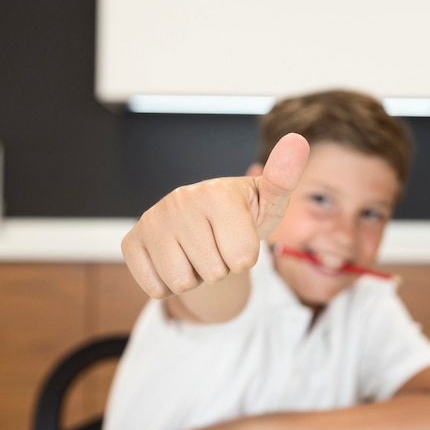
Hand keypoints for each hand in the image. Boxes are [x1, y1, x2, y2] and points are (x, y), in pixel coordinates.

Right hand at [122, 133, 309, 298]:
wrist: (207, 222)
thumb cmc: (244, 213)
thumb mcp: (269, 201)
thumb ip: (284, 177)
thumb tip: (297, 141)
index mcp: (216, 192)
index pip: (243, 259)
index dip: (245, 258)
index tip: (239, 236)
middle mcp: (179, 201)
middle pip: (213, 273)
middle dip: (221, 268)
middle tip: (218, 244)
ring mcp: (152, 221)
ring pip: (182, 283)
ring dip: (195, 277)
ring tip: (198, 251)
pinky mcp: (131, 242)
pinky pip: (155, 288)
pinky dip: (168, 284)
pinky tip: (176, 259)